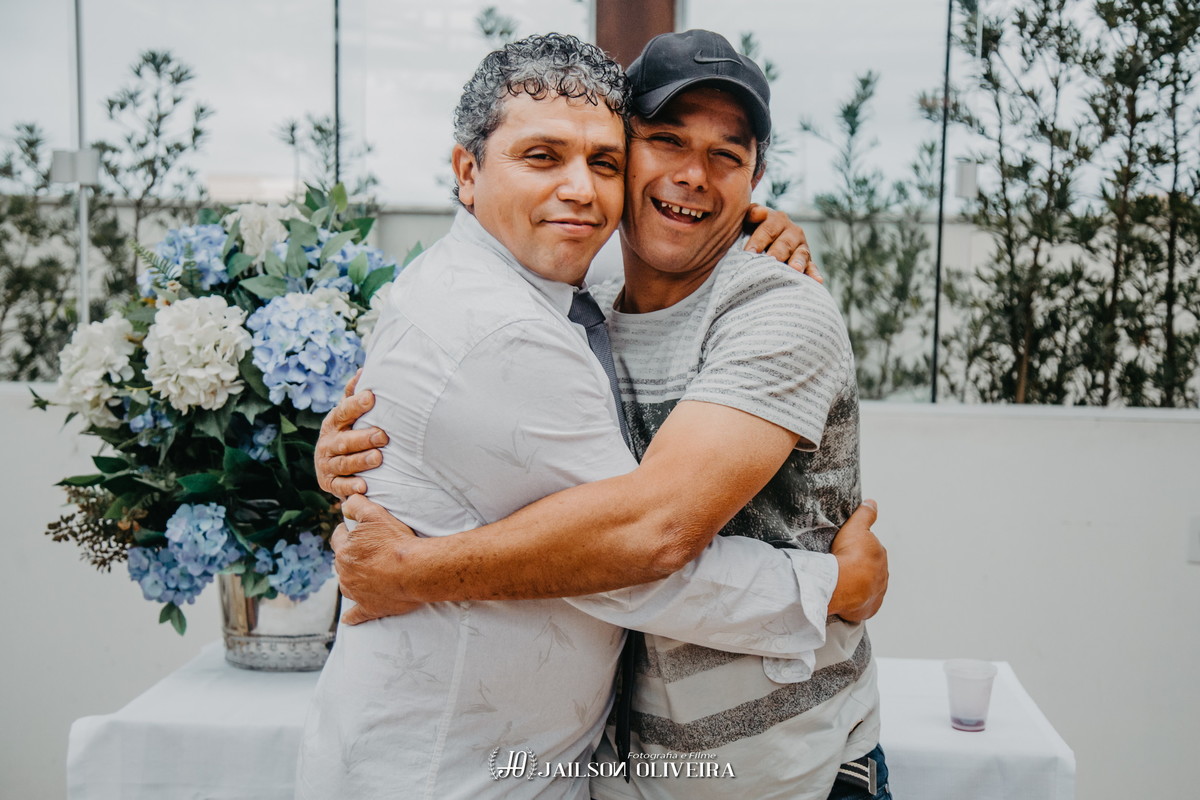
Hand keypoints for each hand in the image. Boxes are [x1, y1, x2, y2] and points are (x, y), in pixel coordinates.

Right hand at [315, 369, 388, 498]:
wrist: (331, 466)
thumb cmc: (347, 433)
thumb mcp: (347, 415)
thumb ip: (353, 395)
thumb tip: (363, 370)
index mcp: (333, 423)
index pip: (342, 412)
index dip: (355, 405)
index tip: (371, 397)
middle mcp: (327, 443)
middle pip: (344, 441)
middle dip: (363, 438)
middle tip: (383, 435)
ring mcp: (327, 464)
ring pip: (344, 463)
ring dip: (360, 461)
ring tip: (378, 458)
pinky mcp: (329, 484)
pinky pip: (340, 486)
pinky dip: (350, 487)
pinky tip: (364, 486)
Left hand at [332, 494, 424, 623]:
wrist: (416, 570)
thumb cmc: (397, 541)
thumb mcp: (375, 514)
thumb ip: (357, 505)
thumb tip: (345, 503)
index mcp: (344, 551)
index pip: (338, 538)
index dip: (345, 533)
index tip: (352, 531)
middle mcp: (345, 573)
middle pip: (342, 561)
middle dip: (351, 555)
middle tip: (367, 551)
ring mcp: (356, 592)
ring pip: (347, 584)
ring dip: (353, 579)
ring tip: (367, 574)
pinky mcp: (369, 608)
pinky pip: (356, 614)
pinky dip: (352, 616)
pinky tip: (349, 619)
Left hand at [742, 204, 822, 282]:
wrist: (762, 244)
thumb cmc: (751, 231)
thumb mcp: (749, 220)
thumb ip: (751, 214)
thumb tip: (760, 212)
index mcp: (777, 219)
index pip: (768, 229)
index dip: (758, 240)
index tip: (749, 252)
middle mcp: (792, 231)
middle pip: (785, 243)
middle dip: (779, 252)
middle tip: (771, 260)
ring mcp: (801, 247)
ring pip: (801, 253)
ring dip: (799, 261)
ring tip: (795, 269)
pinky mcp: (807, 262)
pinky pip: (812, 267)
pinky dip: (814, 273)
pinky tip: (817, 280)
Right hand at [828, 499, 887, 621]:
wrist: (841, 583)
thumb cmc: (848, 556)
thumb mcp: (855, 527)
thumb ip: (865, 515)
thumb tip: (872, 503)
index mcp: (881, 556)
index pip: (872, 551)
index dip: (859, 550)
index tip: (847, 551)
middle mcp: (883, 575)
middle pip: (871, 570)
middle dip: (860, 569)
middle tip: (842, 567)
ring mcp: (876, 593)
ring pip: (868, 588)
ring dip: (858, 586)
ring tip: (842, 583)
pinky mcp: (868, 608)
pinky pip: (863, 605)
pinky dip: (857, 602)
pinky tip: (847, 599)